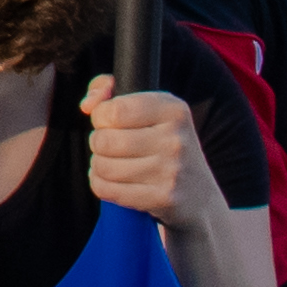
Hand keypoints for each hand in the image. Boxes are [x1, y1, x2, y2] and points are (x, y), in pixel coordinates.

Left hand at [84, 84, 210, 222]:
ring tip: (113, 163)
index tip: (109, 123)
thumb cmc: (164, 144)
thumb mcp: (150, 108)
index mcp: (173, 110)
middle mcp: (175, 139)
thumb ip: (109, 89)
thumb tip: (88, 104)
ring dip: (99, 165)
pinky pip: (107, 190)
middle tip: (110, 146)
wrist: (199, 196)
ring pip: (103, 166)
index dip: (100, 117)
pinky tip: (114, 181)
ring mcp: (170, 171)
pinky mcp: (162, 198)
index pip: (114, 110)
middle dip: (98, 143)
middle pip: (104, 140)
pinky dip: (101, 185)